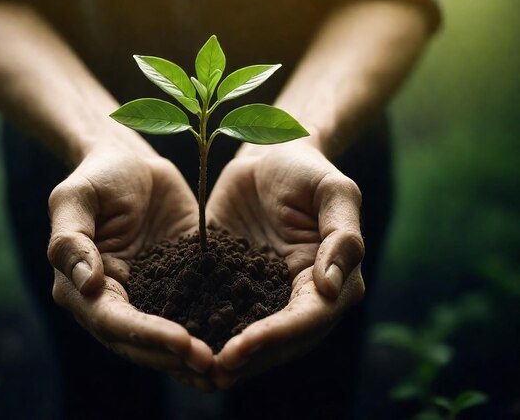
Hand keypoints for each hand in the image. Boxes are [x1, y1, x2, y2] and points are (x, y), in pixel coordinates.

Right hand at [47, 146, 213, 388]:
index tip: (182, 341)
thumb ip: (71, 240)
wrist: (133, 163)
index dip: (146, 334)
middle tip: (212, 364)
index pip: (112, 320)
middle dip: (174, 355)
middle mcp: (114, 300)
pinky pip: (191, 313)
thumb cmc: (99, 176)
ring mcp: (147, 296)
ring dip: (192, 357)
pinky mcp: (176, 285)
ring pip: (165, 338)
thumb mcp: (76, 198)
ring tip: (226, 369)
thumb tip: (87, 285)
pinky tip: (238, 343)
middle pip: (140, 341)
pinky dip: (210, 330)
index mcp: (82, 286)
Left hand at [206, 141, 364, 387]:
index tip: (241, 346)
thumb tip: (331, 288)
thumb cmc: (304, 169)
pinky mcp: (238, 285)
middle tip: (215, 370)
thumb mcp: (333, 191)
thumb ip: (342, 236)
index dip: (278, 337)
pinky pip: (226, 315)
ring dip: (231, 358)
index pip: (309, 318)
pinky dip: (209, 333)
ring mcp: (268, 293)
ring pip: (255, 337)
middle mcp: (302, 294)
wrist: (266, 155)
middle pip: (283, 340)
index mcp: (332, 277)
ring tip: (197, 370)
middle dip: (251, 357)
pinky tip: (184, 343)